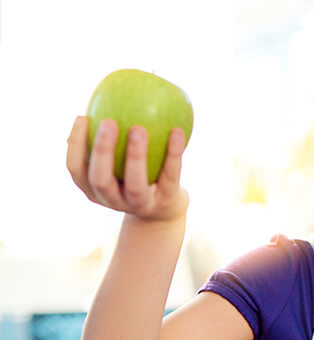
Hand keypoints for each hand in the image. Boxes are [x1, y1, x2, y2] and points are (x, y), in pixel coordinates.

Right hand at [66, 116, 189, 222]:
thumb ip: (108, 137)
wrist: (164, 209)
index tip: (82, 116)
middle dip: (101, 151)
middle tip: (108, 122)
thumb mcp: (116, 161)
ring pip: (135, 183)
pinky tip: (177, 131)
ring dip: (135, 155)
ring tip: (138, 128)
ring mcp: (140, 204)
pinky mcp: (166, 201)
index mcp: (94, 189)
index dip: (75, 144)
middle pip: (101, 179)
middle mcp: (113, 200)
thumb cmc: (134, 174)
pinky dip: (173, 153)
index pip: (76, 169)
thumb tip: (103, 94)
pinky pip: (169, 174)